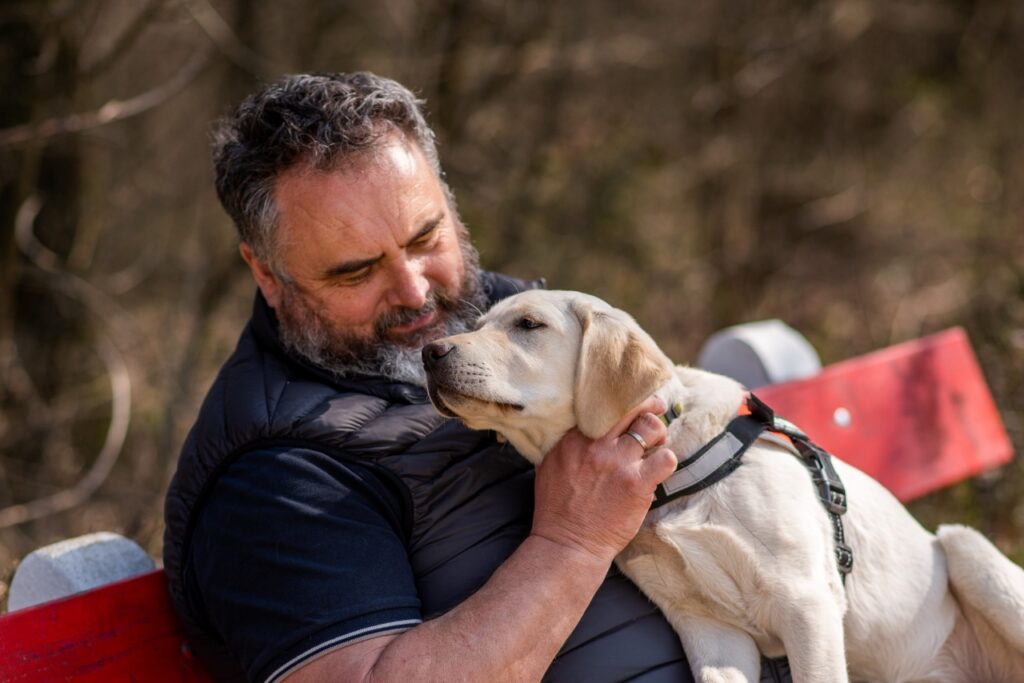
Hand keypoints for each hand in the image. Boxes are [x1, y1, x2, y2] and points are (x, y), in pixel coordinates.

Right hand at [530, 396, 677, 563]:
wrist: (567, 544)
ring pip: (652, 427)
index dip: (623, 400)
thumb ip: (567, 442)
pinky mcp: (637, 484)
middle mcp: (597, 445)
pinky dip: (667, 460)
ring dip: (659, 434)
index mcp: (575, 438)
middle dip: (648, 405)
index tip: (632, 402)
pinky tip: (660, 468)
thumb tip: (582, 427)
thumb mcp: (550, 465)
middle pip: (631, 408)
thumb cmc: (556, 508)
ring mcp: (618, 463)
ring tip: (657, 443)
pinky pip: (665, 459)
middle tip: (657, 409)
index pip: (604, 404)